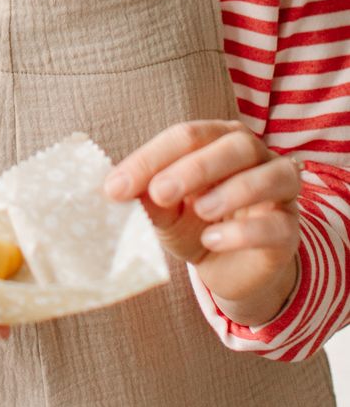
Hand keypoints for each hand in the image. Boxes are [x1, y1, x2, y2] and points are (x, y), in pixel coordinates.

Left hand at [103, 120, 302, 325]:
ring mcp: (280, 191)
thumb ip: (150, 199)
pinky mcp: (290, 231)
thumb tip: (119, 188)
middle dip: (195, 167)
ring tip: (199, 211)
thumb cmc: (195, 226)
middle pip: (235, 145)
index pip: (187, 136)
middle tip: (160, 192)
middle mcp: (256, 155)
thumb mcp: (166, 214)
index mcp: (219, 139)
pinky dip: (244, 231)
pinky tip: (213, 240)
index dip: (151, 158)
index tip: (116, 188)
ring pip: (269, 174)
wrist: (230, 270)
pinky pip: (277, 224)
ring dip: (232, 190)